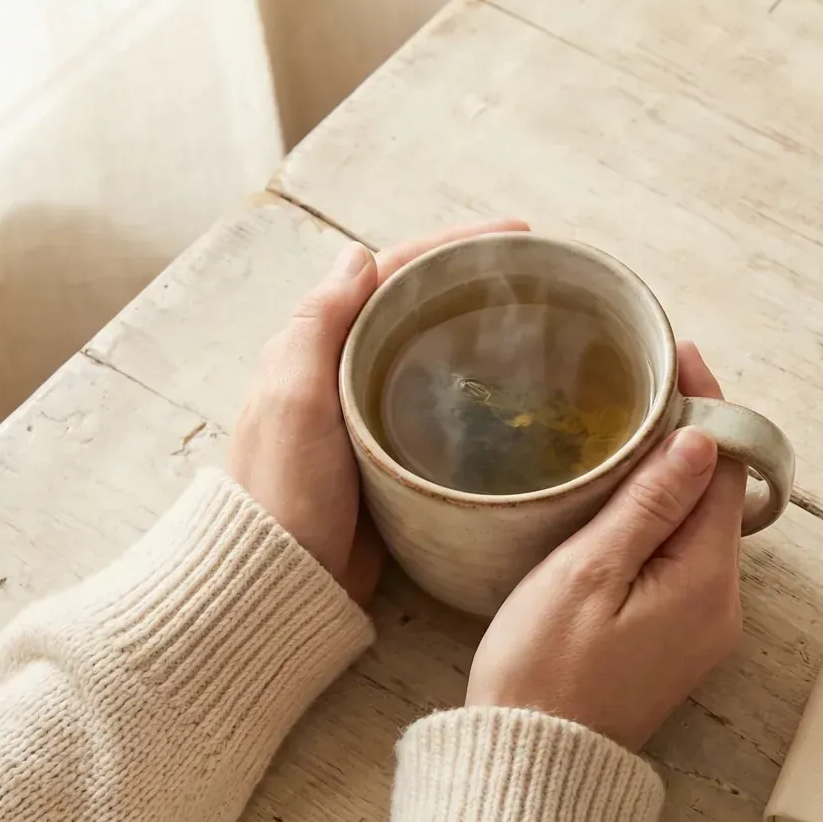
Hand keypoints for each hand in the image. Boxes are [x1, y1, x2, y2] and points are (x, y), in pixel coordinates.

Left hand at [229, 218, 528, 604]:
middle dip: (474, 282)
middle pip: (416, 306)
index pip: (390, 274)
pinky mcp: (393, 461)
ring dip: (479, 330)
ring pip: (432, 354)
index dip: (452, 247)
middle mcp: (340, 375)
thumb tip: (359, 255)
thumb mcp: (293, 400)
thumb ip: (320, 325)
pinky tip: (515, 396)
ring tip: (540, 324)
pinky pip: (442, 408)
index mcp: (315, 349)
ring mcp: (369, 418)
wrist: (282, 584)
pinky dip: (478, 389)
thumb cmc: (283, 492)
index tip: (515, 237)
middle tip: (540, 277)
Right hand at [467, 342, 748, 749]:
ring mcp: (700, 627)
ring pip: (701, 527)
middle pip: (720, 496)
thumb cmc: (543, 672)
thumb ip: (647, 505)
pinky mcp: (673, 641)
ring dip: (676, 476)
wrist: (531, 765)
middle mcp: (720, 605)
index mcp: (706, 582)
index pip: (726, 469)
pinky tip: (627, 496)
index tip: (677, 356)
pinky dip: (664, 518)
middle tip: (650, 381)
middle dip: (693, 436)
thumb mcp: (588, 573)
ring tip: (634, 425)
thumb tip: (699, 443)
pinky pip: (684, 560)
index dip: (707, 408)